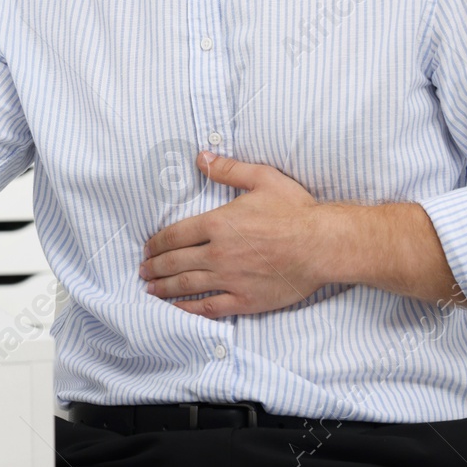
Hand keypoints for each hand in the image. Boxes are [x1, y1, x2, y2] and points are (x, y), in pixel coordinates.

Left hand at [140, 151, 329, 317]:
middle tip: (143, 270)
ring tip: (150, 289)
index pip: (175, 235)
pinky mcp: (245, 300)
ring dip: (164, 288)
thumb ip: (228, 169)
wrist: (323, 245)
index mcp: (218, 224)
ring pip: (187, 285)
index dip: (156, 243)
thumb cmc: (296, 210)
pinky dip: (188, 309)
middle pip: (175, 262)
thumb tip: (201, 157)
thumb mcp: (263, 178)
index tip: (147, 248)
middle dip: (154, 266)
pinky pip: (208, 307)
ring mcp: (230, 279)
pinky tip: (176, 309)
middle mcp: (218, 253)